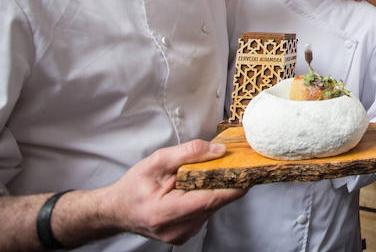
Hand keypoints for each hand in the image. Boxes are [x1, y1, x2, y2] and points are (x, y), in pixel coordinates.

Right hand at [95, 140, 244, 244]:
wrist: (117, 210)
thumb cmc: (133, 187)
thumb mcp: (157, 162)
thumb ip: (188, 153)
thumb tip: (218, 151)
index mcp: (166, 213)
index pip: (210, 200)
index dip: (233, 185)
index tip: (249, 171)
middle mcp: (176, 229)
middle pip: (215, 203)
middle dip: (226, 182)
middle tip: (236, 162)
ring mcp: (182, 235)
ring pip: (212, 208)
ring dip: (216, 189)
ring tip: (212, 172)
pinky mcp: (186, 234)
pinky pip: (206, 212)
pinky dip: (207, 197)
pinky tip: (200, 186)